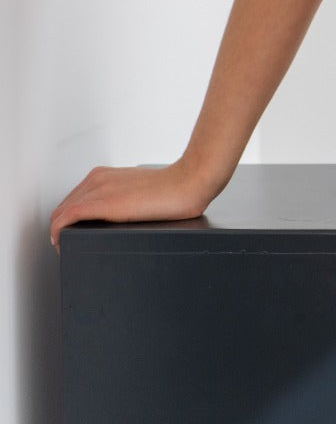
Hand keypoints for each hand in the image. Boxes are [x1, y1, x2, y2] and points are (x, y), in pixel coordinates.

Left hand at [49, 160, 218, 253]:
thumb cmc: (173, 190)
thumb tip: (119, 218)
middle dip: (60, 227)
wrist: (189, 182)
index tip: (72, 234)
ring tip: (67, 247)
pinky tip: (62, 242)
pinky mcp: (104, 203)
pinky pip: (67, 216)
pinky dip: (58, 231)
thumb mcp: (138, 191)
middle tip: (67, 245)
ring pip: (62, 212)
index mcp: (105, 175)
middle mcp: (98, 178)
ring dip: (59, 231)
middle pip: (64, 206)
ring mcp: (100, 189)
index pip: (73, 199)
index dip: (67, 219)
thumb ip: (122, 198)